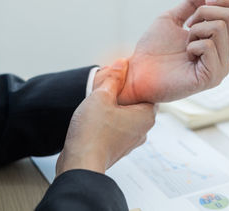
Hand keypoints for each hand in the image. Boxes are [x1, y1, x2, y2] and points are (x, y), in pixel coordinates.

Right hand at [56, 58, 155, 175]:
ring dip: (114, 109)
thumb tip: (122, 64)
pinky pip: (117, 129)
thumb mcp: (102, 96)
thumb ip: (113, 78)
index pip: (148, 92)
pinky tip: (95, 118)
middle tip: (107, 88)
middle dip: (123, 96)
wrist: (80, 164)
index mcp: (146, 116)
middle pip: (136, 104)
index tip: (121, 78)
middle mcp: (143, 130)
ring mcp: (131, 141)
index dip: (134, 83)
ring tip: (99, 103)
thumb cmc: (93, 133)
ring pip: (126, 117)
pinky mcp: (118, 149)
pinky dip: (108, 122)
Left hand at [118, 0, 228, 103]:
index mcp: (219, 40)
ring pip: (220, 28)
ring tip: (185, 45)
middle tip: (187, 28)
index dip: (227, 0)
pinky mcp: (211, 77)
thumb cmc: (153, 49)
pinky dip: (193, 45)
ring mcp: (220, 67)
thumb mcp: (173, 18)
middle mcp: (225, 54)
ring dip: (195, 30)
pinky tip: (186, 56)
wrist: (138, 72)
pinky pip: (210, 46)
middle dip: (203, 13)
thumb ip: (194, 3)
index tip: (205, 2)